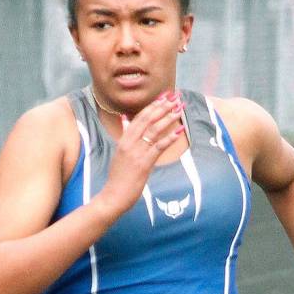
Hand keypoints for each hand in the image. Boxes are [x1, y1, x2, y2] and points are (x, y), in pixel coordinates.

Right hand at [98, 92, 184, 217]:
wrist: (113, 196)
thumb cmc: (118, 177)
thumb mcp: (119, 153)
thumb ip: (124, 136)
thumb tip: (124, 120)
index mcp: (124, 140)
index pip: (139, 118)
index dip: (152, 106)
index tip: (163, 97)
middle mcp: (130, 143)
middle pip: (147, 120)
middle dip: (162, 107)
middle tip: (174, 97)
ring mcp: (137, 153)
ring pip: (154, 130)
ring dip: (168, 118)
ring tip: (179, 109)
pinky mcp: (144, 163)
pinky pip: (159, 147)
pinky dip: (170, 138)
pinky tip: (180, 131)